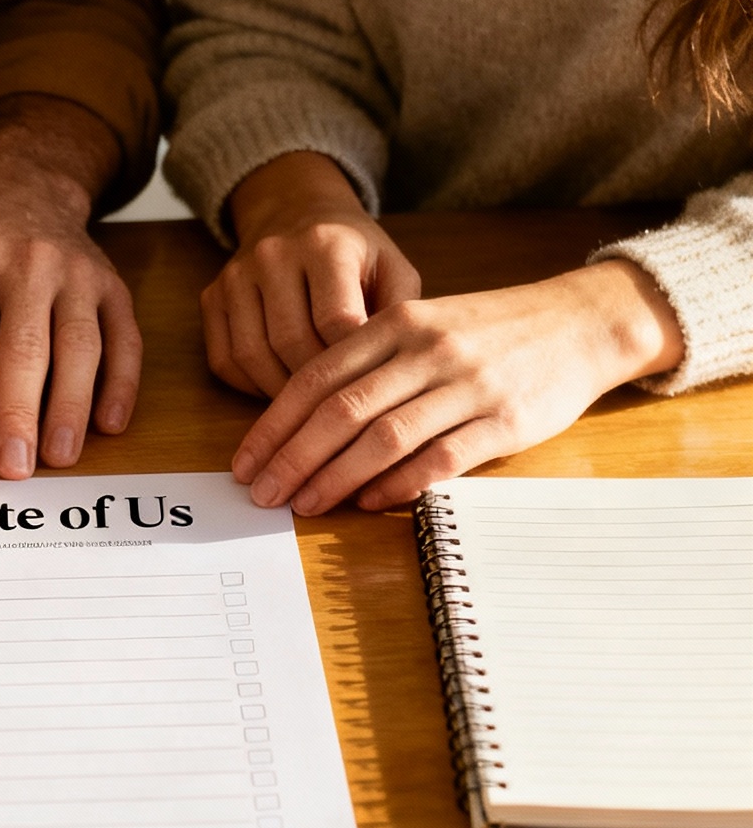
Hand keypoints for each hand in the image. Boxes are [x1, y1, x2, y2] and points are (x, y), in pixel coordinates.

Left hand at [0, 98, 141, 479]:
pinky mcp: (111, 285)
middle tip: (14, 469)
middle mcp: (27, 262)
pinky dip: (122, 384)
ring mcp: (76, 272)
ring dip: (71, 407)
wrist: (18, 185)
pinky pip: (124, 338)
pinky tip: (109, 424)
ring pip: (80, 346)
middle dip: (19, 414)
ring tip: (59, 456)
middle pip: (24, 348)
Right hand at [203, 151, 421, 396]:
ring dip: (281, 392)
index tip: (369, 381)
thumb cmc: (355, 254)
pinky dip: (250, 386)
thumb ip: (399, 315)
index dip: (354, 360)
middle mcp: (273, 254)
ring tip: (311, 403)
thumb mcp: (393, 269)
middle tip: (340, 403)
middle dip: (318, 382)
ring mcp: (236, 275)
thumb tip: (390, 374)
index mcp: (326, 243)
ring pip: (251, 354)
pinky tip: (278, 388)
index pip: (335, 320)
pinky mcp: (212, 296)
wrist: (297, 212)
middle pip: (290, 341)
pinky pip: (223, 359)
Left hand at [229, 261, 684, 514]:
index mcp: (398, 322)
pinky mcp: (505, 421)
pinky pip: (441, 459)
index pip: (318, 377)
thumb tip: (309, 424)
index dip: (275, 423)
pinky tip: (370, 504)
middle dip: (293, 457)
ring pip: (384, 437)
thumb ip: (372, 362)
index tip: (247, 461)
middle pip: (341, 411)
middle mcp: (427, 350)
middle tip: (263, 493)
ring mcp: (467, 385)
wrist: (580, 322)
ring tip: (304, 505)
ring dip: (336, 478)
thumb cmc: (491, 331)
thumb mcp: (425, 323)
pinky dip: (400, 484)